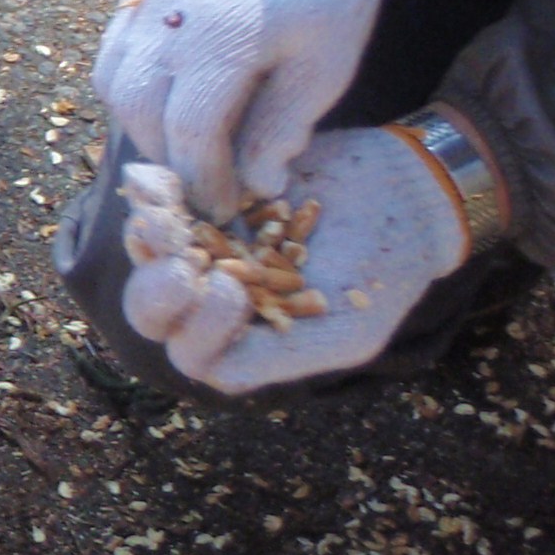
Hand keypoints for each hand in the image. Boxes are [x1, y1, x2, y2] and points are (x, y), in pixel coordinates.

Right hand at [92, 0, 392, 221]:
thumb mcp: (328, 65)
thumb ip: (285, 127)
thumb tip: (259, 187)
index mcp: (225, 35)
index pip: (190, 130)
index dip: (203, 179)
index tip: (225, 209)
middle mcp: (170, 14)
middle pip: (139, 111)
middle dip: (168, 160)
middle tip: (202, 187)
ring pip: (114, 84)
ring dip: (140, 128)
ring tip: (183, 149)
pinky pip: (113, 53)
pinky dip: (128, 90)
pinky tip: (166, 105)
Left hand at [118, 130, 466, 393]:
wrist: (404, 191)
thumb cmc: (384, 274)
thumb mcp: (347, 332)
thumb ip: (277, 359)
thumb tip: (213, 374)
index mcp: (244, 344)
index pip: (192, 354)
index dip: (198, 330)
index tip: (232, 291)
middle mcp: (214, 303)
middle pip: (153, 311)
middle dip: (158, 289)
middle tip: (183, 261)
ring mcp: (203, 253)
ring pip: (149, 257)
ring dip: (149, 241)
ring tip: (162, 218)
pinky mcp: (203, 204)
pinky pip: (164, 206)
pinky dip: (155, 196)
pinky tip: (155, 181)